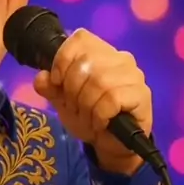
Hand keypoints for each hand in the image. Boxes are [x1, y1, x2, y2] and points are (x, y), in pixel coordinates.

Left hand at [33, 29, 152, 173]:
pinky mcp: (141, 94)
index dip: (63, 60)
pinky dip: (100, 115)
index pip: (80, 39)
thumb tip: (42, 77)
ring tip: (89, 118)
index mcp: (100, 52)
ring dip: (87, 106)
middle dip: (72, 91)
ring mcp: (133, 75)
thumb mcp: (63, 102)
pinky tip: (101, 123)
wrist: (111, 145)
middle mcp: (120, 58)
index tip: (58, 83)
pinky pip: (112, 99)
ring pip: (99, 82)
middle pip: (85, 63)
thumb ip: (50, 87)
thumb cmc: (89, 117)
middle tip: (76, 108)